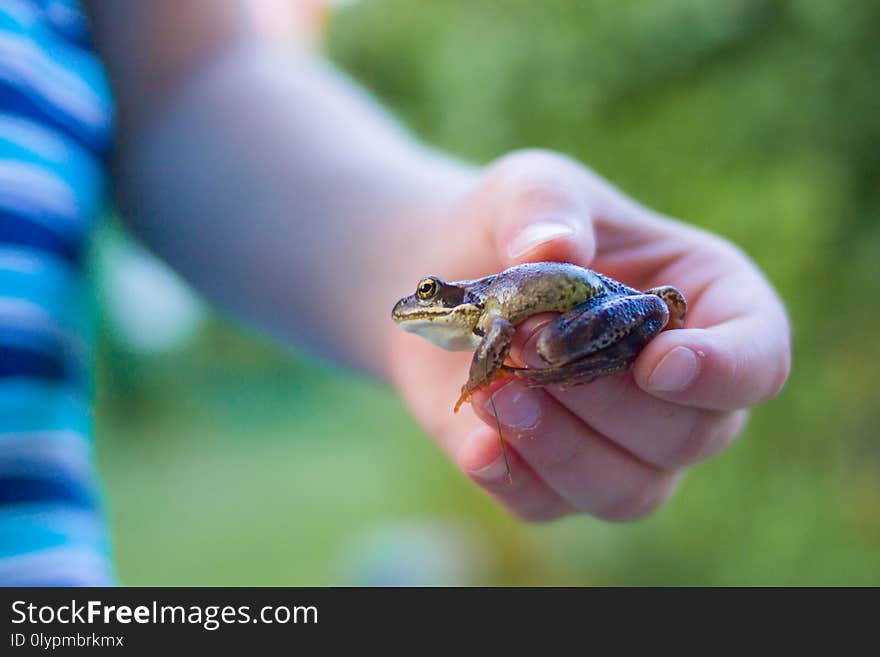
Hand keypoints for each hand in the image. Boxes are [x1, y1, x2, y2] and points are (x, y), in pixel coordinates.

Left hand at [387, 150, 790, 521]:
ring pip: (631, 490)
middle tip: (528, 345)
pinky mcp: (557, 474)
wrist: (451, 273)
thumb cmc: (516, 224)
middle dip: (610, 401)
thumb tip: (552, 248)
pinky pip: (555, 506)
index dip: (725, 372)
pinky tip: (478, 447)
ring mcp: (623, 443)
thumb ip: (545, 207)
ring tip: (499, 392)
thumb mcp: (531, 189)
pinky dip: (517, 482)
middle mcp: (682, 389)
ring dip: (564, 450)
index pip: (760, 358)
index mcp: (709, 305)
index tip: (655, 363)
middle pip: (692, 434)